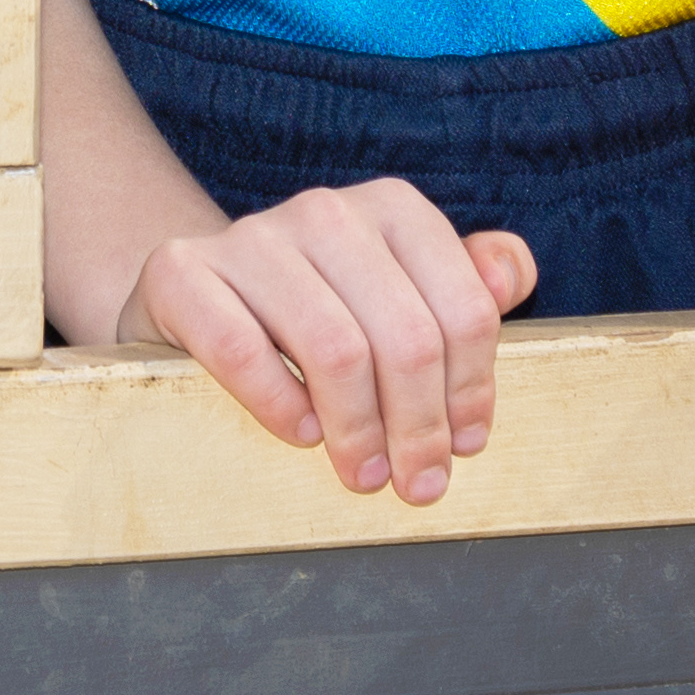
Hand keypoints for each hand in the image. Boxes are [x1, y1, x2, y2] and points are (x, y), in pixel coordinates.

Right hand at [118, 180, 541, 505]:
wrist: (196, 301)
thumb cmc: (317, 313)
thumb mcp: (397, 295)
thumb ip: (466, 287)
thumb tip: (512, 275)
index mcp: (393, 209)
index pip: (464, 307)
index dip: (474, 390)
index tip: (466, 446)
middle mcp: (326, 211)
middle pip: (405, 335)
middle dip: (420, 426)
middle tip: (417, 484)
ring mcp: (251, 237)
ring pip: (336, 347)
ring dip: (358, 430)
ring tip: (364, 474)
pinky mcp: (182, 272)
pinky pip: (244, 351)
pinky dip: (281, 406)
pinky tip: (301, 433)